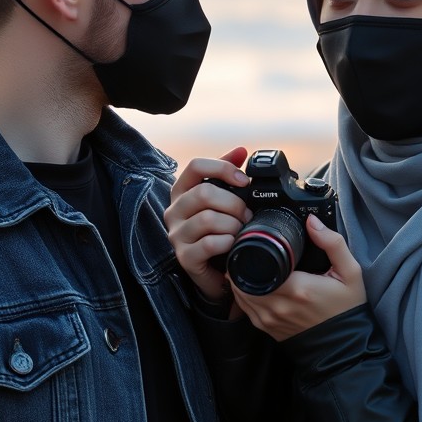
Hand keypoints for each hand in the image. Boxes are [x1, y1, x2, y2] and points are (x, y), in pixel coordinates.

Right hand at [164, 147, 251, 305]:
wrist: (216, 271)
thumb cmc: (218, 231)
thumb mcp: (222, 200)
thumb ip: (227, 174)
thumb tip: (241, 151)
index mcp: (182, 191)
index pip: (196, 166)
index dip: (223, 168)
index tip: (244, 181)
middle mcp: (174, 210)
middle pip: (204, 193)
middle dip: (234, 204)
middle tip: (247, 215)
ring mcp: (176, 235)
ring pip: (208, 219)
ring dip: (233, 225)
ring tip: (241, 231)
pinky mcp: (184, 257)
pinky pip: (209, 244)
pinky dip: (228, 242)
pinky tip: (233, 245)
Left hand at [232, 214, 366, 340]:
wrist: (344, 346)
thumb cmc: (346, 309)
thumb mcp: (350, 272)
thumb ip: (332, 243)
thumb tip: (312, 222)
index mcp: (298, 288)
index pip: (260, 265)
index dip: (253, 251)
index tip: (258, 241)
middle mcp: (279, 305)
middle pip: (244, 279)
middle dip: (242, 262)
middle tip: (248, 249)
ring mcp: (270, 319)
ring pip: (240, 293)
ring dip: (239, 278)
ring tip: (247, 264)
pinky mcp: (266, 328)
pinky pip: (244, 307)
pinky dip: (242, 293)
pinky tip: (251, 283)